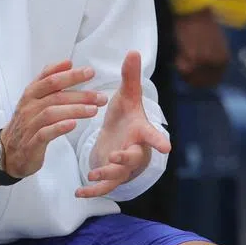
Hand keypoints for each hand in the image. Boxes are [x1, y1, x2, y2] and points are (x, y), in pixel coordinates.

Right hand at [0, 60, 104, 177]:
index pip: (50, 79)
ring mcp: (29, 125)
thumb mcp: (34, 98)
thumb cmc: (27, 122)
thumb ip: (48, 80)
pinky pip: (45, 133)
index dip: (70, 75)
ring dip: (74, 110)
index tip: (90, 72)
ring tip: (93, 110)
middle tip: (100, 96)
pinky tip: (73, 125)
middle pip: (55, 95)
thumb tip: (68, 63)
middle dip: (80, 94)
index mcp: (31, 93)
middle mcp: (29, 106)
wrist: (8, 152)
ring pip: (51, 113)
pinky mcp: (31, 143)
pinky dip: (59, 128)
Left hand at [76, 52, 170, 198]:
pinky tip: (78, 193)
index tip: (167, 147)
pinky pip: (104, 187)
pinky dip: (92, 191)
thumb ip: (130, 76)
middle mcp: (135, 151)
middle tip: (116, 155)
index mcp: (140, 131)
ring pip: (118, 176)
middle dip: (126, 158)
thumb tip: (134, 51)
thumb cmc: (125, 116)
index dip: (158, 140)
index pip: (151, 135)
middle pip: (134, 158)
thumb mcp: (126, 96)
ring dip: (106, 176)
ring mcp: (124, 167)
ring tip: (92, 175)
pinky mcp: (111, 177)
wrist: (120, 138)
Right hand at [173, 8, 229, 87]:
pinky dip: (178, 65)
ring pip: (191, 78)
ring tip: (181, 60)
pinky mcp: (191, 57)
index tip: (195, 77)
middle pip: (202, 82)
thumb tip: (207, 71)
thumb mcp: (217, 44)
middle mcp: (215, 63)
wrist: (195, 12)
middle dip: (193, 79)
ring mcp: (203, 61)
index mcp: (224, 60)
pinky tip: (178, 56)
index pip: (215, 81)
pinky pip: (182, 70)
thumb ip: (214, 59)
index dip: (203, 81)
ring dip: (185, 72)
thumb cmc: (205, 24)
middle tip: (185, 72)